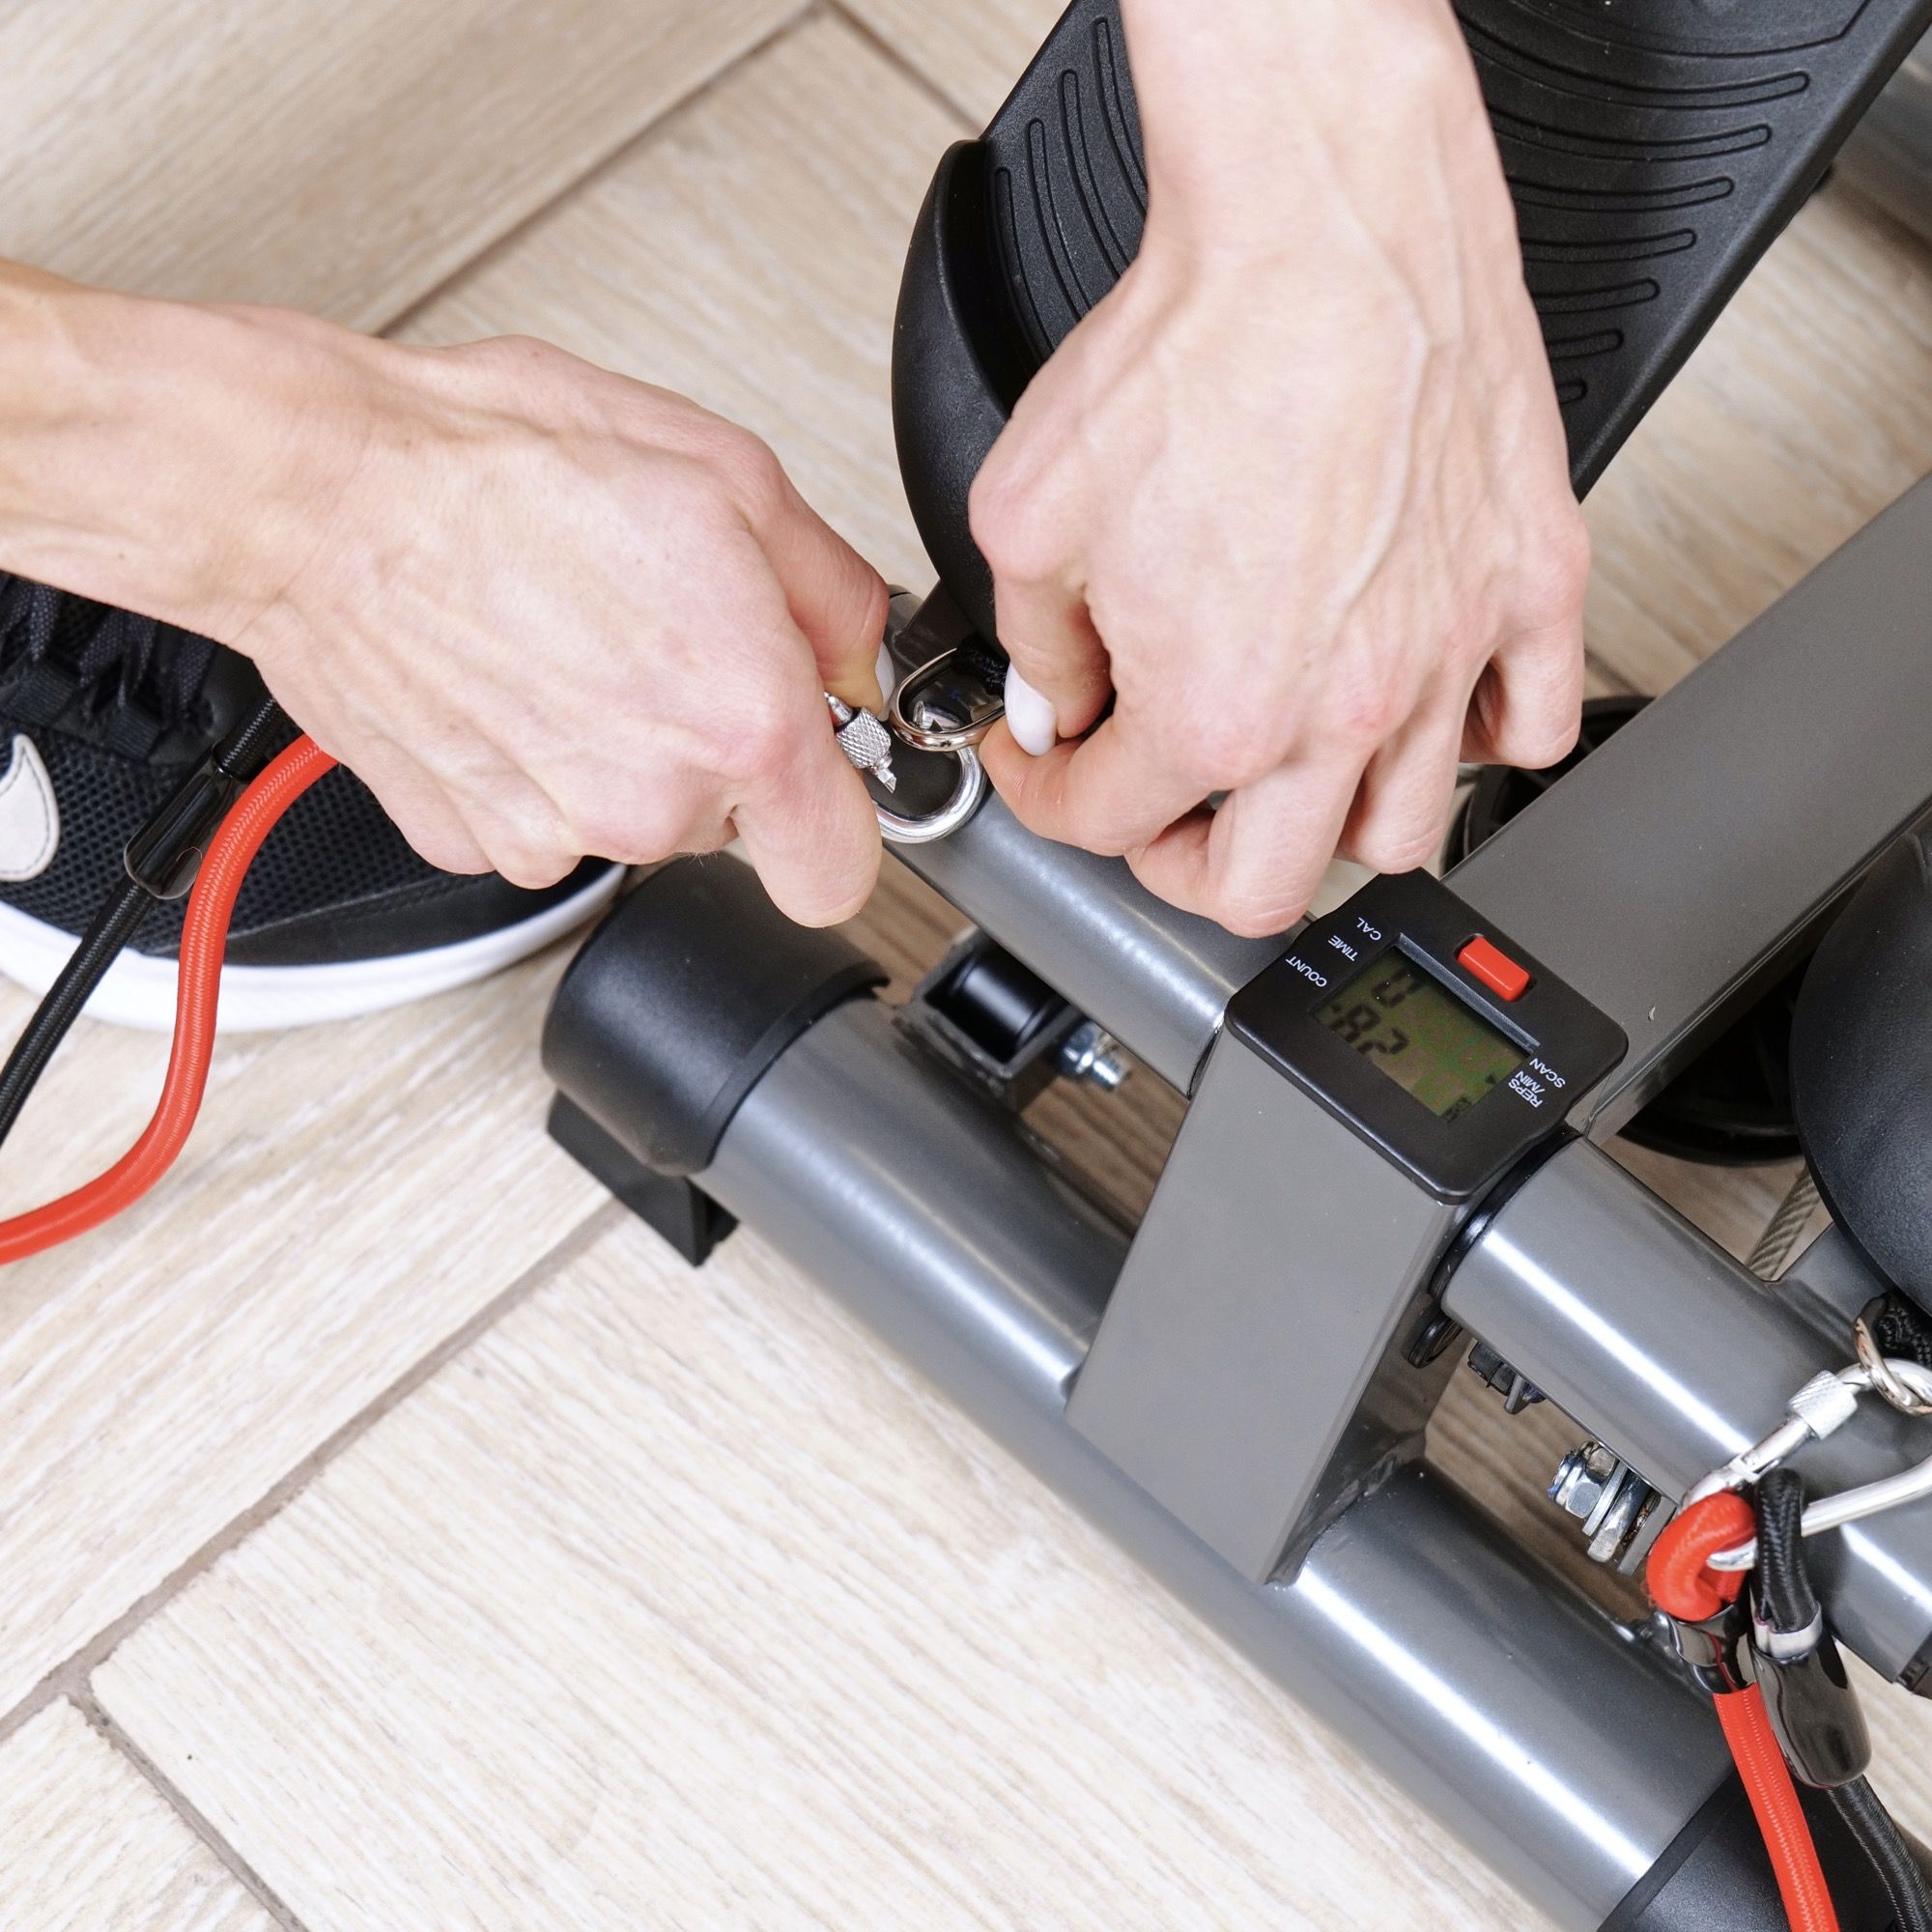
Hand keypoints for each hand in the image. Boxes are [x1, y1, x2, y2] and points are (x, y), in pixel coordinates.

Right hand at [0, 276, 886, 923]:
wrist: (320, 494)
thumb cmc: (496, 466)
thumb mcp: (725, 475)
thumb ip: (832, 591)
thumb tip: (858, 652)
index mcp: (740, 724)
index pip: (841, 873)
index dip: (836, 818)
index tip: (819, 771)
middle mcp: (650, 802)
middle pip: (732, 826)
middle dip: (719, 747)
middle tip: (664, 639)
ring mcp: (552, 832)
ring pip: (634, 819)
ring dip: (624, 747)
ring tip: (571, 636)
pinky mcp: (469, 838)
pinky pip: (544, 816)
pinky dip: (538, 760)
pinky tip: (509, 672)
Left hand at [972, 0, 1587, 937]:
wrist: (1320, 224)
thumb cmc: (1197, 344)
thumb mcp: (1029, 512)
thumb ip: (1032, 645)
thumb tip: (1052, 700)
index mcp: (1215, 710)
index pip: (1106, 821)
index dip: (1050, 796)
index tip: (1046, 765)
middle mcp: (1341, 711)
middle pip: (1260, 890)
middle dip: (1181, 864)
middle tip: (1156, 809)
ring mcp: (1449, 660)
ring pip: (1397, 835)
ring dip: (1324, 824)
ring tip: (1283, 770)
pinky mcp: (1529, 592)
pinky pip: (1527, 733)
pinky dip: (1473, 746)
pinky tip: (1423, 711)